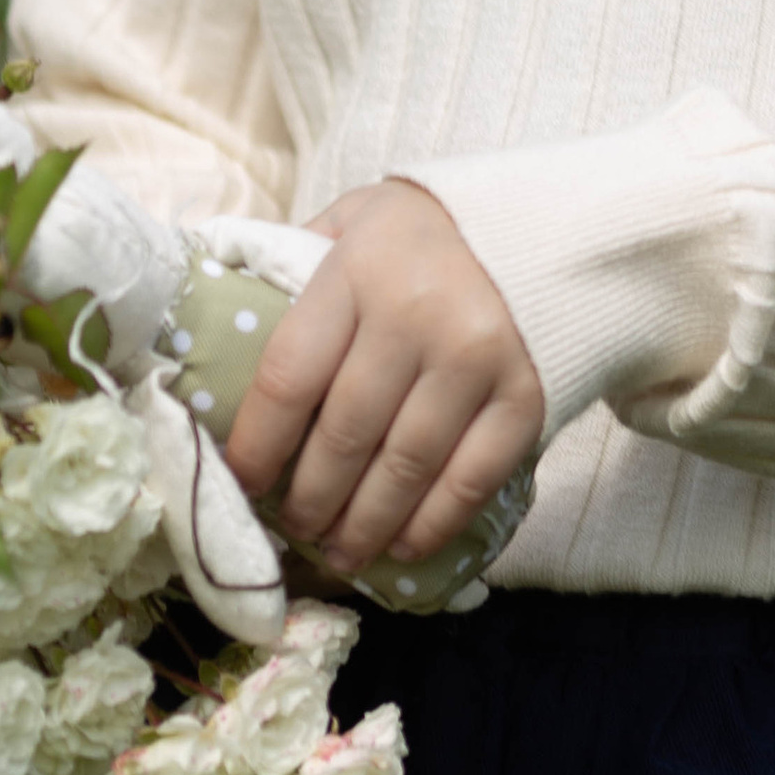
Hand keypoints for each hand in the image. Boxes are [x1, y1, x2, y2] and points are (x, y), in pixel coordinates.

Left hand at [225, 177, 543, 574]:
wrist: (546, 225)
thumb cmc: (425, 235)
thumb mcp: (352, 223)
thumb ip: (295, 269)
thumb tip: (228, 337)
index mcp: (359, 269)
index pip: (289, 376)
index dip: (256, 445)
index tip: (240, 483)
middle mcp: (416, 315)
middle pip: (344, 436)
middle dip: (308, 500)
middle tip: (294, 529)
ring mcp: (476, 359)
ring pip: (402, 470)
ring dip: (362, 526)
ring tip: (339, 551)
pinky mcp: (526, 397)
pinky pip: (468, 481)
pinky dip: (429, 526)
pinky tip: (402, 546)